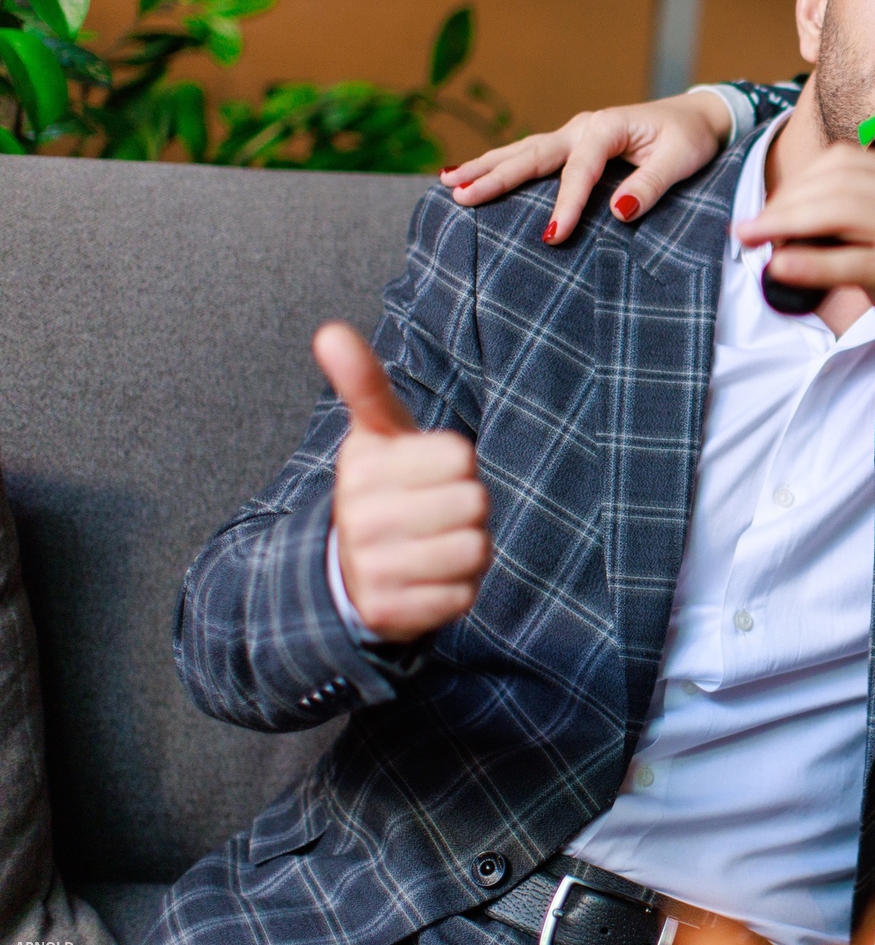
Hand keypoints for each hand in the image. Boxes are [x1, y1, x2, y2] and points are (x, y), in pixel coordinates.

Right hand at [314, 323, 492, 642]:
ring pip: (475, 550)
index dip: (458, 464)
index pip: (461, 455)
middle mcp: (361, 518)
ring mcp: (373, 568)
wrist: (345, 573)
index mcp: (363, 468)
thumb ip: (361, 382)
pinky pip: (463, 595)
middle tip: (437, 511)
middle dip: (468, 507)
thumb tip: (329, 331)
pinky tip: (431, 579)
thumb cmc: (381, 490)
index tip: (431, 471)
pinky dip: (459, 588)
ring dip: (468, 548)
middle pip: (475, 503)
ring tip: (436, 542)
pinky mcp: (391, 613)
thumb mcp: (374, 434)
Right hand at [439, 90, 733, 242]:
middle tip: (460, 194)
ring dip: (486, 167)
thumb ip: (650, 185)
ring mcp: (574, 134)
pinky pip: (532, 157)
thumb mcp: (680, 161)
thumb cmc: (690, 138)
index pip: (578, 171)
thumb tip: (618, 212)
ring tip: (448, 182)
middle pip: (532, 154)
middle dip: (494, 175)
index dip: (565, 205)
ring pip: (523, 152)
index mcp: (607, 127)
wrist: (697, 117)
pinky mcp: (573, 146)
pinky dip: (502, 165)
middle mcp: (583, 127)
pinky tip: (472, 174)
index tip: (552, 237)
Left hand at [737, 146, 874, 382]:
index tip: (768, 210)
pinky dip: (815, 262)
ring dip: (789, 224)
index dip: (798, 182)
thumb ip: (852, 230)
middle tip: (749, 229)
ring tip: (756, 242)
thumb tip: (788, 229)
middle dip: (785, 203)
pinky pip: (858, 260)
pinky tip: (784, 267)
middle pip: (838, 182)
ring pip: (843, 210)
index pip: (846, 162)